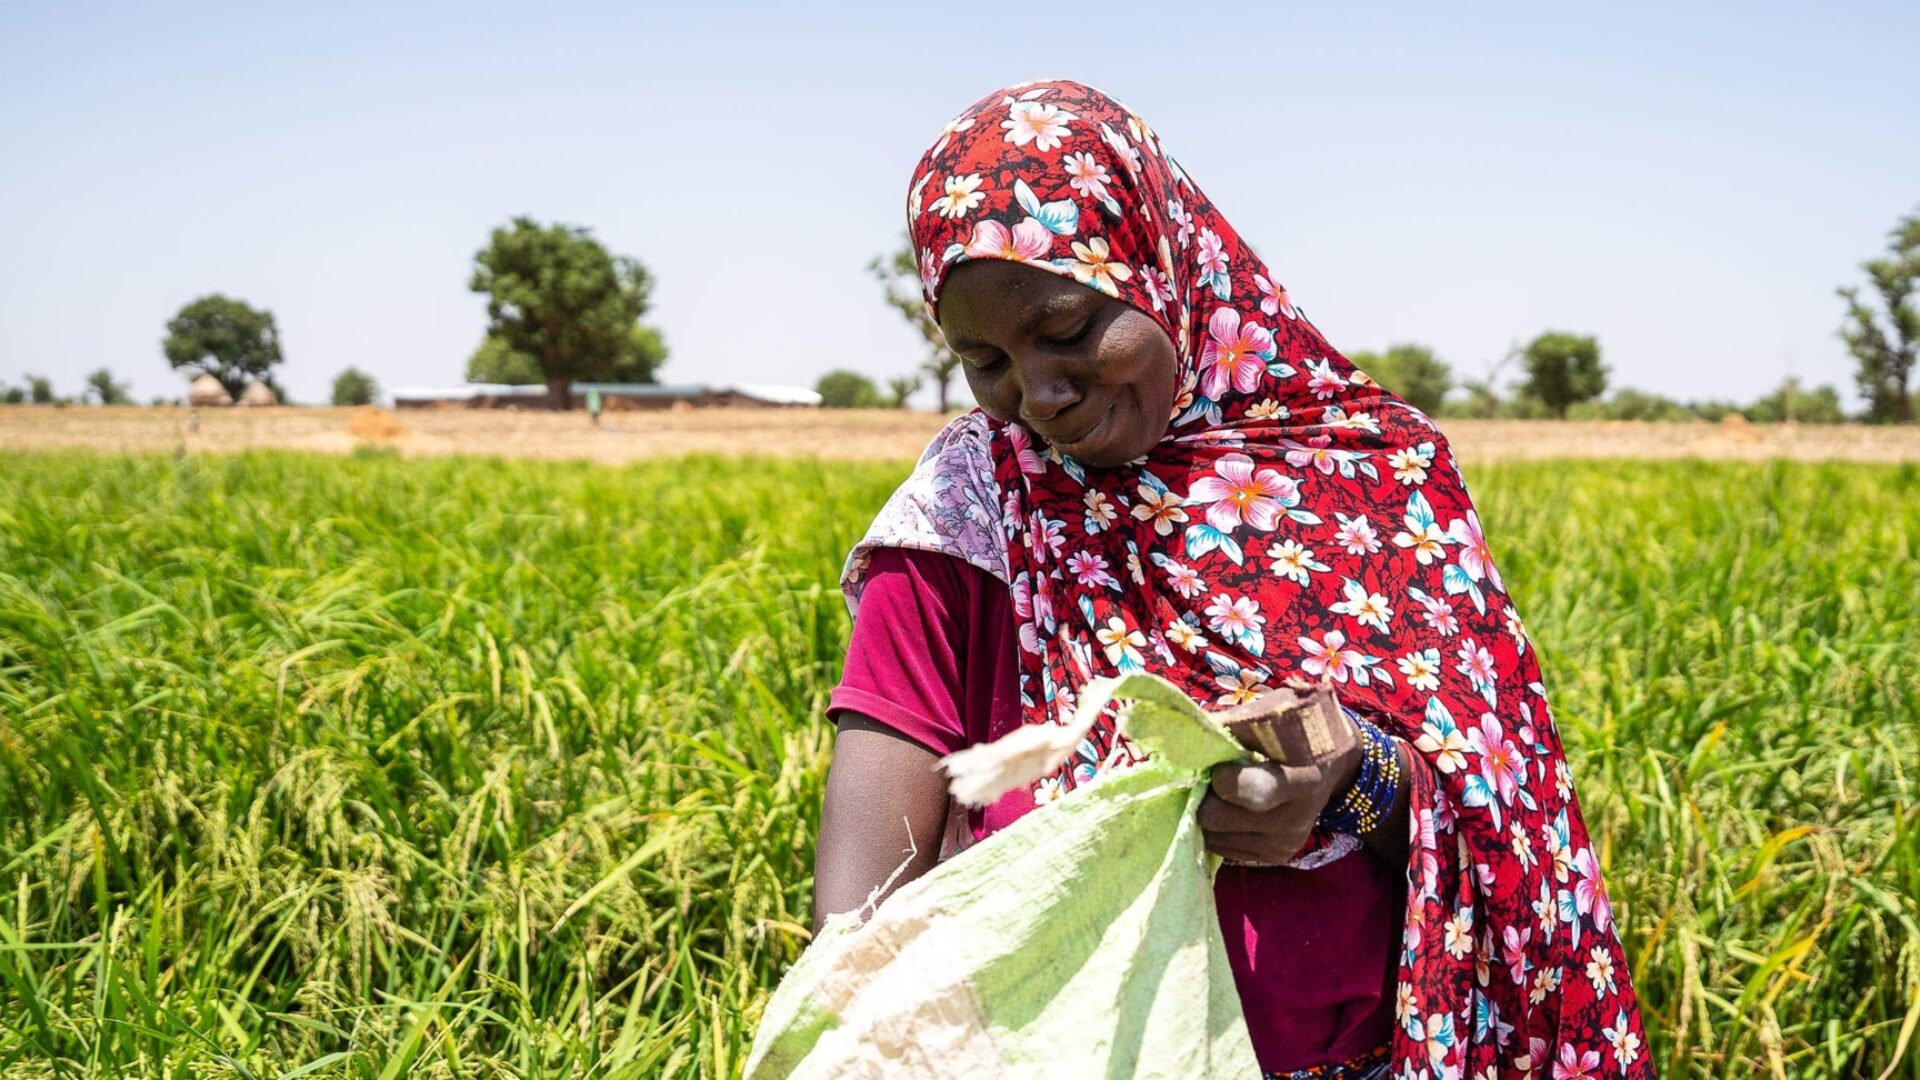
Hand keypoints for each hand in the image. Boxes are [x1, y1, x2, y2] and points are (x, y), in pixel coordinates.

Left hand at [1197, 742, 1359, 865]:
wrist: (1329, 765)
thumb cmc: (1295, 731)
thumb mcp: (1272, 718)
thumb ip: (1233, 730)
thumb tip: (1191, 740)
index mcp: (1303, 779)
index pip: (1255, 791)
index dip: (1223, 778)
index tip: (1218, 765)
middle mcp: (1295, 819)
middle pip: (1218, 818)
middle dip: (1205, 796)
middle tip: (1209, 778)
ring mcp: (1285, 843)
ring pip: (1213, 837)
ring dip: (1208, 812)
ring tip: (1222, 792)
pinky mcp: (1275, 857)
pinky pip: (1223, 849)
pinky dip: (1217, 829)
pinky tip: (1230, 808)